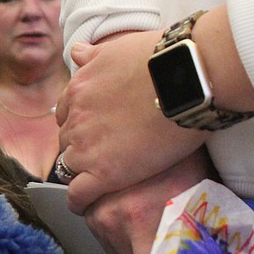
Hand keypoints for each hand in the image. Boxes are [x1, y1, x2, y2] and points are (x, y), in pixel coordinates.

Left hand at [57, 31, 207, 214]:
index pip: (65, 116)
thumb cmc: (162, 59)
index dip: (79, 126)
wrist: (187, 77)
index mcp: (77, 91)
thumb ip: (93, 56)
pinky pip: (78, 194)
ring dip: (82, 173)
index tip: (93, 133)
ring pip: (71, 167)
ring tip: (100, 179)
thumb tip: (77, 52)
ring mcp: (86, 148)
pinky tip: (85, 204)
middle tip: (104, 154)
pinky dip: (78, 201)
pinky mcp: (103, 173)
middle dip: (82, 147)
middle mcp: (75, 119)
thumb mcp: (118, 49)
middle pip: (68, 142)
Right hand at [83, 148, 211, 253]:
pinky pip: (94, 218)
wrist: (164, 102)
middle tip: (173, 242)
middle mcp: (113, 224)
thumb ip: (195, 239)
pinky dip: (110, 215)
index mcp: (148, 231)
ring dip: (131, 237)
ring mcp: (93, 207)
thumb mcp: (201, 201)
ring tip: (152, 208)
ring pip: (112, 242)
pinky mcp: (81, 189)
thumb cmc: (189, 151)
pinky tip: (128, 197)